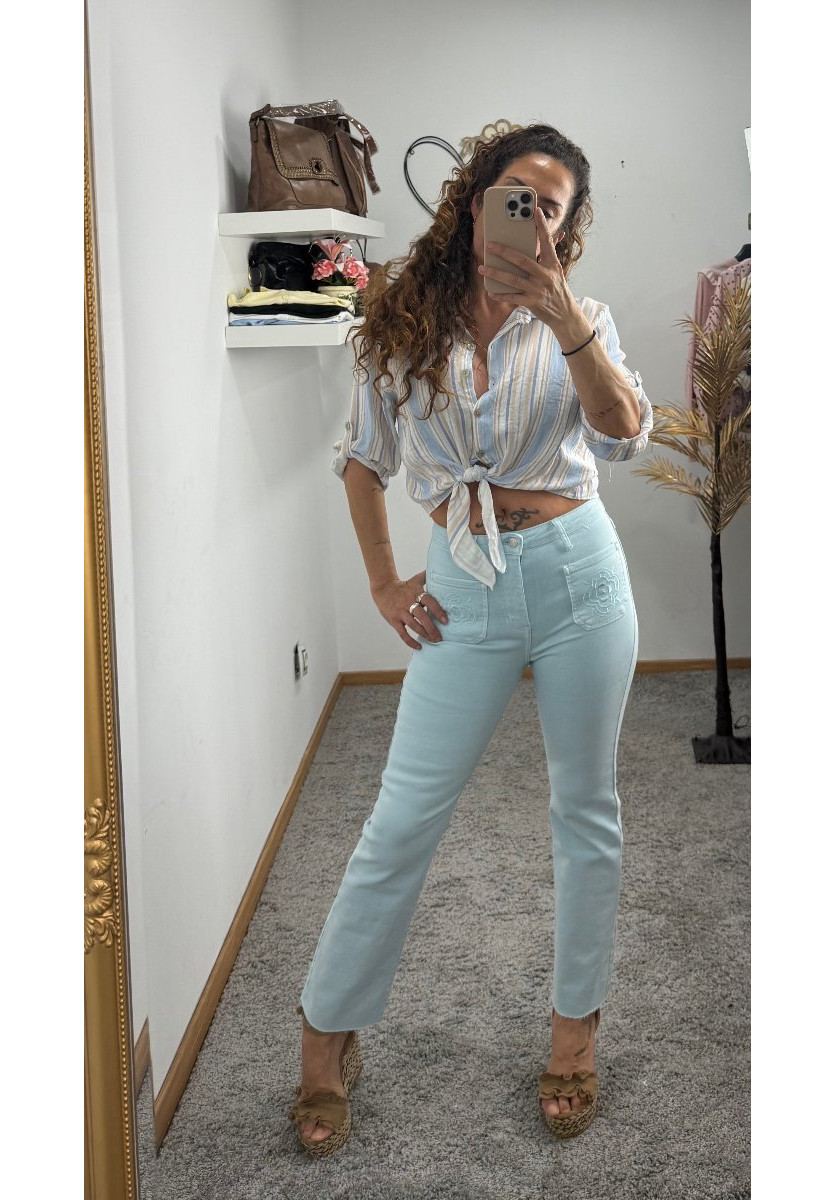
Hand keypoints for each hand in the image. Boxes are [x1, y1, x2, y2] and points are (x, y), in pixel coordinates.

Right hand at [370, 571, 448, 649]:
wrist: (383, 589)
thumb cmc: (403, 586)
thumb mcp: (415, 580)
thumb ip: (427, 576)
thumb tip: (440, 568)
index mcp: (416, 593)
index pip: (429, 601)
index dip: (438, 611)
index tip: (446, 621)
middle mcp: (408, 603)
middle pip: (421, 616)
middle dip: (432, 628)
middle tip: (441, 637)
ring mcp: (400, 613)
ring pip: (413, 625)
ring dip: (424, 634)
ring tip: (433, 641)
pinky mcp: (394, 621)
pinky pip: (403, 633)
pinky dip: (410, 641)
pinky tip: (419, 647)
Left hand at [478, 207, 576, 328]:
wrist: (564, 313)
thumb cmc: (557, 288)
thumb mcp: (556, 269)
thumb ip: (551, 253)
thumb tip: (557, 235)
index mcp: (552, 263)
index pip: (547, 241)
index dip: (541, 225)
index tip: (535, 210)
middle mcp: (545, 275)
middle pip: (522, 260)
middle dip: (504, 252)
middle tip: (489, 245)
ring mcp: (537, 289)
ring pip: (513, 279)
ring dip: (496, 273)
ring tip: (482, 268)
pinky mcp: (532, 302)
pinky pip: (512, 298)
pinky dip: (500, 295)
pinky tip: (490, 291)